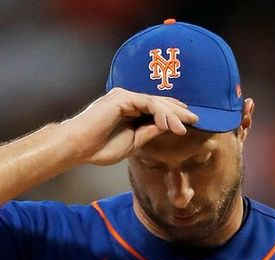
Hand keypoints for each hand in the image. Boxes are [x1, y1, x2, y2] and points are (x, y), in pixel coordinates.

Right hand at [62, 87, 198, 165]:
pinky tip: (169, 124)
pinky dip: (161, 113)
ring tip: (184, 128)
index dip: (173, 114)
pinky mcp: (122, 98)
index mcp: (129, 109)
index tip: (188, 123)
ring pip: (155, 102)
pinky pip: (148, 103)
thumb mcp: (133, 142)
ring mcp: (124, 97)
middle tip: (196, 119)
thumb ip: (149, 131)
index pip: (156, 108)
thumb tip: (167, 126)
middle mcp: (127, 100)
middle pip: (159, 102)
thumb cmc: (99, 147)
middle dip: (178, 111)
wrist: (78, 147)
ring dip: (172, 115)